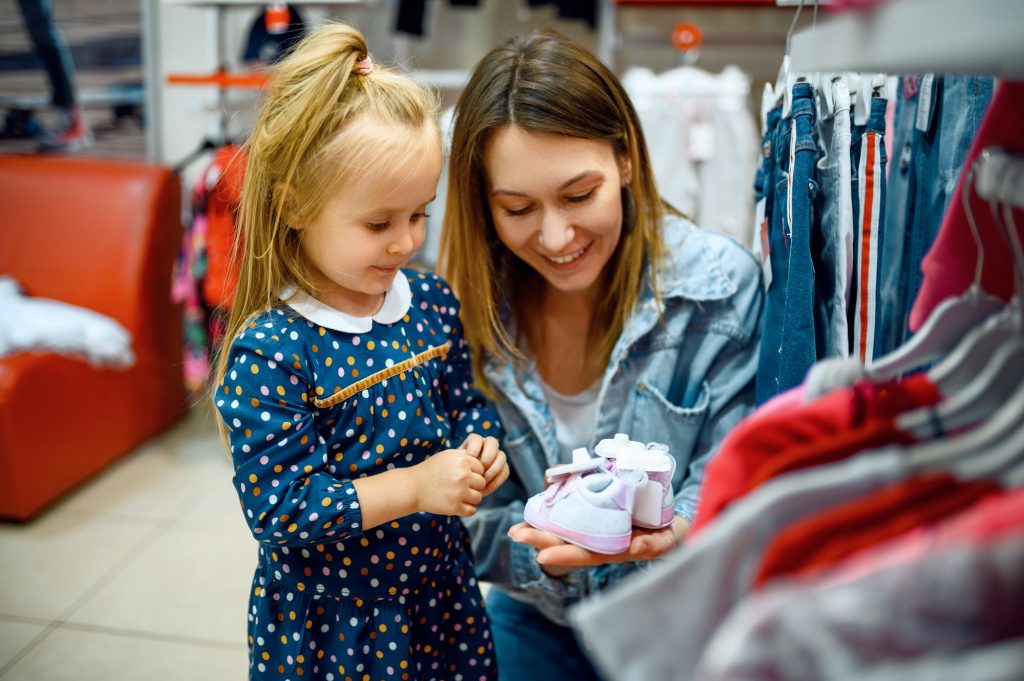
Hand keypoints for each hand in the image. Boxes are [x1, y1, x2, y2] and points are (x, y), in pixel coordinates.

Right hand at [413, 449, 485, 516]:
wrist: (413, 487)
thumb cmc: (431, 470)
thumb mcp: (447, 456)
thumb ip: (464, 455)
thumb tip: (482, 458)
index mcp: (462, 461)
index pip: (481, 469)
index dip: (473, 473)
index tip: (462, 476)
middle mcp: (463, 476)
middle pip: (482, 483)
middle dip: (473, 486)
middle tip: (460, 487)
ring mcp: (459, 492)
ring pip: (479, 497)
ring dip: (470, 498)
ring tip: (458, 495)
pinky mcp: (455, 507)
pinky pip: (472, 510)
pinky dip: (466, 509)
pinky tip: (457, 504)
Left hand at [459, 433, 508, 495]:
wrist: (462, 487)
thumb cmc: (455, 475)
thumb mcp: (454, 467)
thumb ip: (459, 462)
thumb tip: (464, 461)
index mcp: (473, 442)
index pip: (477, 438)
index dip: (475, 447)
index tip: (470, 457)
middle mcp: (487, 446)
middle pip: (493, 442)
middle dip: (488, 455)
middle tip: (482, 466)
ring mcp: (496, 456)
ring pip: (501, 456)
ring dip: (493, 469)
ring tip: (483, 481)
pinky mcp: (503, 468)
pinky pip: (505, 471)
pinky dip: (496, 481)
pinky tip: (485, 490)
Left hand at [508, 516, 689, 576]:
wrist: (673, 520)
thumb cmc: (669, 534)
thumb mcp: (667, 540)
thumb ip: (655, 545)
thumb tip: (638, 548)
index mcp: (615, 549)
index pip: (586, 554)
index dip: (565, 555)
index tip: (541, 555)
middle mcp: (601, 539)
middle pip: (568, 541)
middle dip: (541, 538)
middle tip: (516, 534)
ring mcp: (597, 526)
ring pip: (565, 528)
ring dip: (541, 527)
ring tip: (516, 528)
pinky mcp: (597, 508)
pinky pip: (572, 508)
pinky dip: (555, 504)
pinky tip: (538, 503)